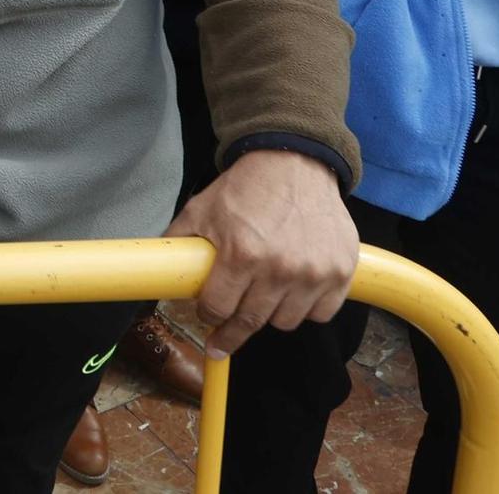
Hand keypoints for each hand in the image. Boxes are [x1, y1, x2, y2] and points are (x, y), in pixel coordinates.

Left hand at [167, 149, 358, 357]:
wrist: (294, 162)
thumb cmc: (246, 187)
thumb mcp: (201, 209)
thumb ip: (179, 242)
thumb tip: (156, 271)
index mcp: (241, 254)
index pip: (218, 310)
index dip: (208, 316)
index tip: (208, 317)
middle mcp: (280, 268)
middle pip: (250, 323)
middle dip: (232, 331)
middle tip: (224, 336)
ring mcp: (314, 272)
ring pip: (286, 322)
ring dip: (271, 314)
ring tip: (264, 293)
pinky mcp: (341, 271)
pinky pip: (321, 313)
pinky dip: (307, 308)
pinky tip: (295, 290)